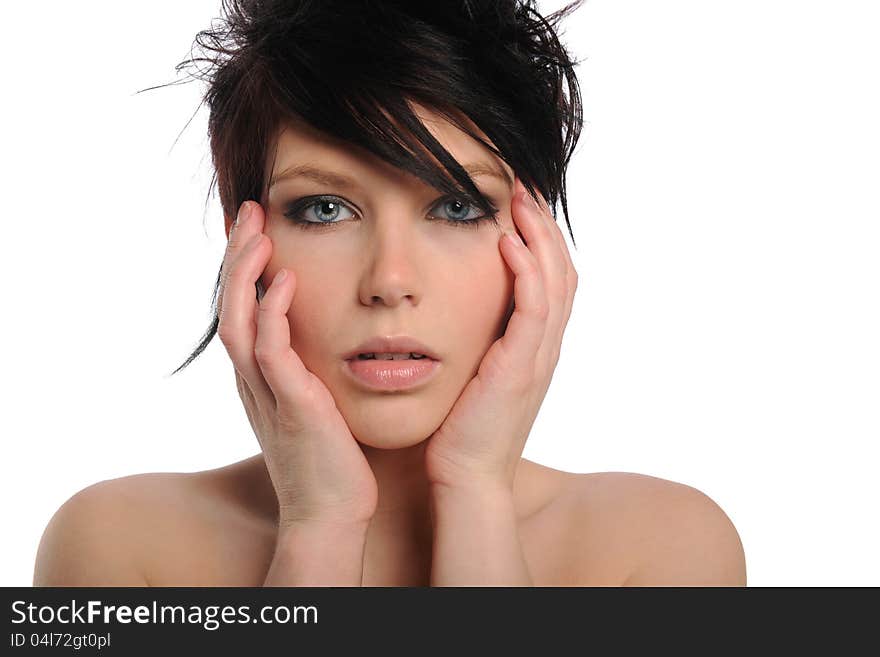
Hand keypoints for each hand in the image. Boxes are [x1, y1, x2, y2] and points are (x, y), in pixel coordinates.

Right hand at [217, 201, 377, 527]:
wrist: (331, 513)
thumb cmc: (330, 460)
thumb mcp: (315, 405)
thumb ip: (308, 371)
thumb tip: (321, 340)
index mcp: (261, 378)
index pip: (242, 309)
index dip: (243, 268)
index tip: (256, 228)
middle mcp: (254, 380)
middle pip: (230, 305)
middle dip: (236, 256)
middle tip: (249, 210)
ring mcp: (267, 393)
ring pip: (239, 320)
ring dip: (245, 274)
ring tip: (257, 230)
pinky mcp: (291, 405)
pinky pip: (271, 352)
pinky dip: (274, 314)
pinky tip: (288, 282)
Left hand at [424, 177, 577, 490]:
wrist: (467, 476)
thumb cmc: (462, 429)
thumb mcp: (475, 375)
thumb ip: (480, 341)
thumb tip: (458, 309)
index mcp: (535, 346)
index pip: (550, 279)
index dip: (541, 238)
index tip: (519, 201)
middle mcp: (545, 346)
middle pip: (561, 270)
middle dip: (544, 224)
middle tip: (526, 183)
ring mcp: (538, 356)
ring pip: (554, 281)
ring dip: (538, 236)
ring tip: (520, 197)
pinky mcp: (520, 367)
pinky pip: (533, 309)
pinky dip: (525, 272)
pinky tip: (507, 242)